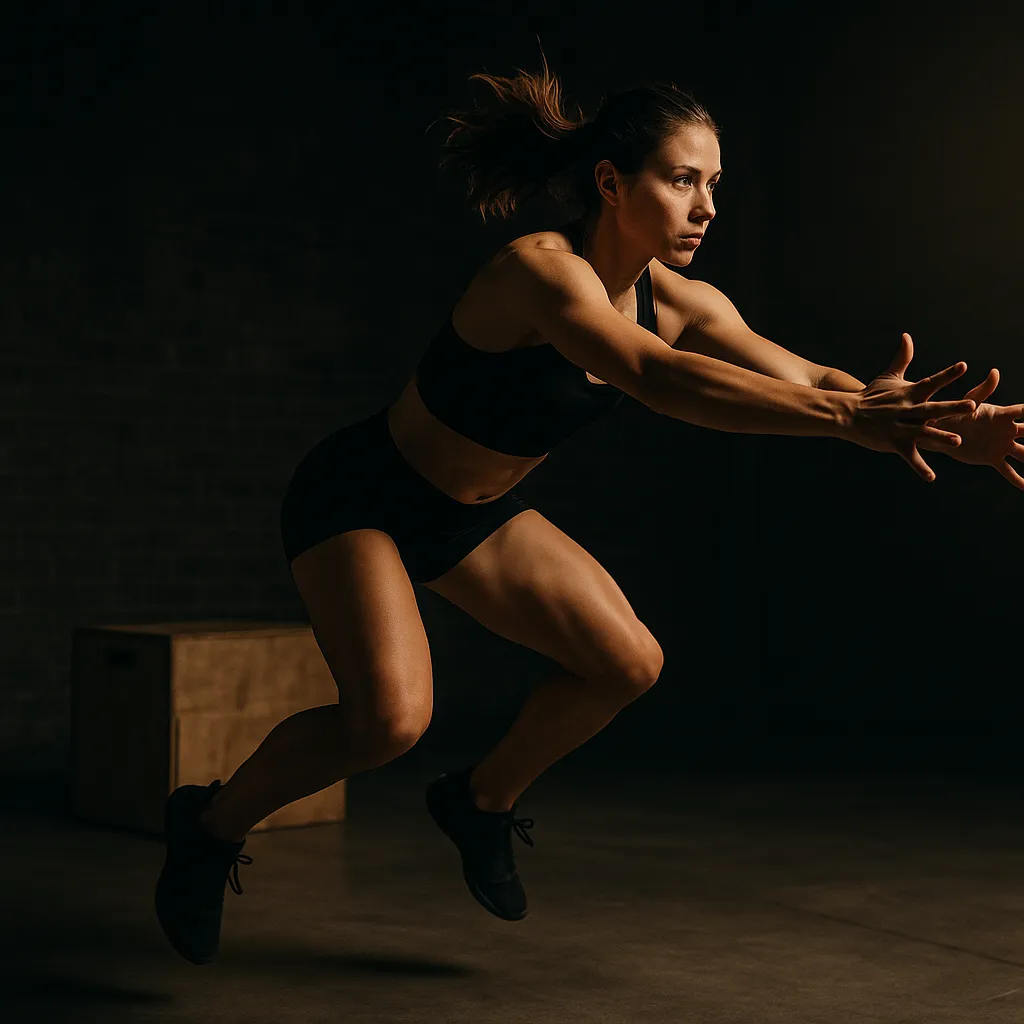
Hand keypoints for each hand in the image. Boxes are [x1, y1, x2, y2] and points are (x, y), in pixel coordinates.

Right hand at [844, 333, 975, 481]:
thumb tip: (907, 336)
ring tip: (957, 441)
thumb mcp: (888, 377)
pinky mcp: (894, 443)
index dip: (947, 374)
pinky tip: (931, 478)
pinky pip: (910, 457)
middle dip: (952, 407)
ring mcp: (900, 427)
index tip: (963, 366)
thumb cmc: (870, 396)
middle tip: (972, 405)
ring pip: (924, 432)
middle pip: (933, 407)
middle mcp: (907, 410)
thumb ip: (902, 358)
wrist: (846, 414)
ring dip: (940, 436)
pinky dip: (920, 467)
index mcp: (909, 394)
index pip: (932, 382)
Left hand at [919, 366, 1023, 489]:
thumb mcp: (970, 402)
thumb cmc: (956, 413)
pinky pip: (1008, 471)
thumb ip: (983, 390)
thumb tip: (995, 372)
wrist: (942, 431)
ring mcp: (1002, 445)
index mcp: (1002, 416)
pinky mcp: (992, 458)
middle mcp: (1007, 430)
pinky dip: (1018, 480)